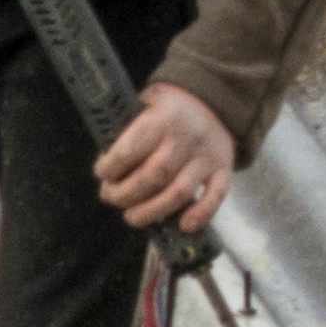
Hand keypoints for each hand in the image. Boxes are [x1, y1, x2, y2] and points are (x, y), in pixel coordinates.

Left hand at [98, 82, 235, 235]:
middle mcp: (187, 138)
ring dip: (152, 211)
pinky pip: (215, 197)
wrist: (213, 100)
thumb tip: (107, 163)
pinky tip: (183, 226)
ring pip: (179, 192)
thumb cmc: (170, 107)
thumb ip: (129, 129)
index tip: (102, 173)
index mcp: (163, 118)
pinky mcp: (223, 170)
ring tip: (133, 217)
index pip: (131, 149)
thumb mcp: (146, 103)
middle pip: (153, 176)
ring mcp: (207, 157)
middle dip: (126, 194)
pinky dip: (200, 215)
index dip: (111, 167)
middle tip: (111, 198)